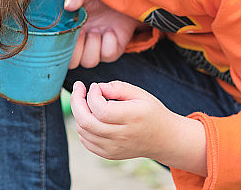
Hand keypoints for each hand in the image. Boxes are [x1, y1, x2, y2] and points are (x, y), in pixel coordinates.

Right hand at [64, 0, 137, 67]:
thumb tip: (69, 6)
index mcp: (70, 35)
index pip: (58, 53)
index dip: (62, 46)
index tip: (68, 31)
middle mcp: (82, 46)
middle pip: (72, 63)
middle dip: (76, 49)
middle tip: (82, 31)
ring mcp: (97, 50)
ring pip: (89, 62)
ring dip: (93, 45)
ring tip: (97, 29)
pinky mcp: (113, 51)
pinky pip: (108, 55)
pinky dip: (109, 42)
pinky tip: (110, 30)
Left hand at [69, 80, 206, 175]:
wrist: (164, 139)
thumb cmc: (152, 112)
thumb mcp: (141, 94)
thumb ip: (118, 88)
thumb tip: (97, 87)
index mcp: (131, 118)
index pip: (101, 110)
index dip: (92, 95)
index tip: (95, 86)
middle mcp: (121, 136)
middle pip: (86, 122)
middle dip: (76, 101)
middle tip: (79, 88)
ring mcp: (114, 148)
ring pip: (83, 131)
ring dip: (79, 113)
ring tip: (87, 101)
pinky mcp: (109, 154)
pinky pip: (86, 141)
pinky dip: (83, 127)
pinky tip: (91, 116)